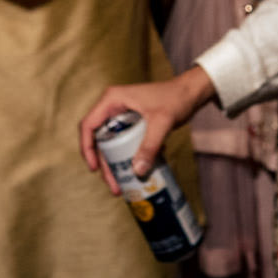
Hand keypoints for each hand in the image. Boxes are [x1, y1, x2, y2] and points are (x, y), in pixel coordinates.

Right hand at [78, 70, 215, 190]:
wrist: (191, 92)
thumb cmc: (176, 98)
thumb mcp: (162, 122)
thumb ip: (150, 145)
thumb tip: (138, 171)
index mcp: (112, 100)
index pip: (89, 125)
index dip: (87, 148)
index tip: (94, 168)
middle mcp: (112, 106)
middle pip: (99, 139)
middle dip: (103, 164)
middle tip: (113, 185)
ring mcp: (121, 114)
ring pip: (110, 144)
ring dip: (114, 164)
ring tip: (121, 185)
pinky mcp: (131, 122)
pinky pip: (122, 143)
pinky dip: (127, 157)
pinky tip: (138, 171)